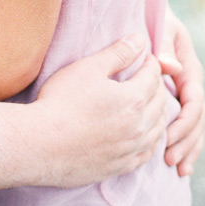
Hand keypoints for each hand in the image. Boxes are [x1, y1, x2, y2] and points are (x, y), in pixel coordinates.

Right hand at [33, 34, 167, 186]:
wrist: (43, 143)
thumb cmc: (62, 101)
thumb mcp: (88, 68)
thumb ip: (118, 53)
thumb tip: (140, 39)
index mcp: (134, 100)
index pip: (154, 77)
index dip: (152, 64)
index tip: (147, 57)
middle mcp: (139, 127)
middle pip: (161, 103)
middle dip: (158, 86)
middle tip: (150, 77)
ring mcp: (131, 149)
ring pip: (158, 130)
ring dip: (159, 113)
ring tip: (151, 102)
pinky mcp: (122, 166)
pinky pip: (148, 153)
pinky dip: (151, 139)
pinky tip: (144, 134)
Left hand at [158, 7, 204, 175]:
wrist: (145, 12)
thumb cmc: (151, 17)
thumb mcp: (160, 27)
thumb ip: (163, 46)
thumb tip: (171, 67)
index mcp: (189, 66)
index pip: (193, 100)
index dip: (184, 121)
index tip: (169, 137)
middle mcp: (190, 81)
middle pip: (196, 118)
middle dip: (186, 141)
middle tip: (170, 160)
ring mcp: (184, 91)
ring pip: (194, 126)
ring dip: (187, 147)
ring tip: (176, 168)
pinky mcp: (175, 98)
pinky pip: (185, 124)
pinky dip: (185, 144)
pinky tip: (180, 164)